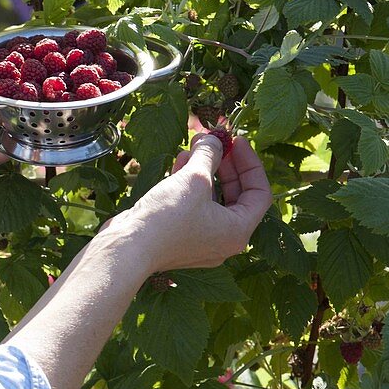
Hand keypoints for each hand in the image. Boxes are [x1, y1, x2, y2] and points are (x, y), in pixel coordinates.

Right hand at [101, 133, 271, 273]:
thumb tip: (214, 141)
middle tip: (217, 142)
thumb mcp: (194, 178)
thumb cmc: (167, 217)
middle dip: (225, 165)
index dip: (251, 163)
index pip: (259, 193)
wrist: (128, 248)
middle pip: (236, 196)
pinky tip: (179, 163)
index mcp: (237, 231)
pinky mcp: (179, 237)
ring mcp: (200, 241)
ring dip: (204, 171)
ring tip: (194, 147)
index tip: (238, 141)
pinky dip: (189, 185)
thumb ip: (210, 155)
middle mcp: (223, 240)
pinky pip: (193, 207)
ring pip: (211, 199)